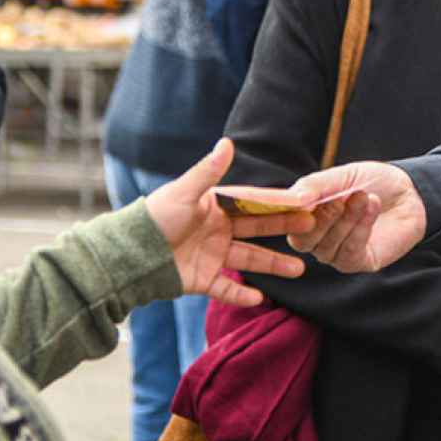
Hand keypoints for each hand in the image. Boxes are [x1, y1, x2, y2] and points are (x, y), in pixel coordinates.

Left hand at [145, 138, 312, 305]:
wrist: (129, 256)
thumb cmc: (155, 219)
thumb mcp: (184, 193)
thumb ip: (208, 172)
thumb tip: (227, 143)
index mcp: (215, 206)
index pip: (253, 203)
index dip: (278, 203)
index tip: (303, 201)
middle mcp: (217, 230)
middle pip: (258, 229)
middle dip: (284, 229)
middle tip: (311, 227)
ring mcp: (211, 255)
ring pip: (249, 259)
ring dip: (273, 265)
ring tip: (299, 269)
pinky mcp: (202, 279)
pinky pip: (227, 287)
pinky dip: (242, 294)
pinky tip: (260, 298)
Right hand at [284, 162, 426, 272]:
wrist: (408, 191)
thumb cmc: (371, 181)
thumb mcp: (342, 176)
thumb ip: (316, 186)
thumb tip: (294, 198)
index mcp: (305, 216)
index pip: (286, 223)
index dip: (292, 213)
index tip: (308, 198)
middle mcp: (316, 238)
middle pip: (302, 240)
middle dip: (323, 218)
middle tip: (341, 198)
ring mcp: (335, 253)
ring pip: (327, 246)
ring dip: (347, 219)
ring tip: (364, 196)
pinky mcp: (357, 262)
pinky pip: (348, 252)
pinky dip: (360, 228)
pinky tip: (371, 207)